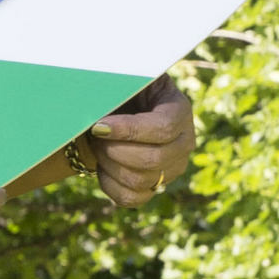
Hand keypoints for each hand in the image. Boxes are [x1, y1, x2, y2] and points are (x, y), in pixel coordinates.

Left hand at [75, 75, 195, 207]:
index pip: (163, 128)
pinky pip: (132, 199)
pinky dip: (110, 185)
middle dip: (114, 149)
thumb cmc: (121, 88)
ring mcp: (172, 168)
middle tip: (95, 133)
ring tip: (98, 145)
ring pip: (140, 181)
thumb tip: (99, 103)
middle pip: (152, 159)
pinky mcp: (155, 186)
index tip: (98, 125)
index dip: (129, 130)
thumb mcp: (124, 79)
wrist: (118, 108)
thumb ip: (118, 85)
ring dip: (109, 164)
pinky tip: (102, 166)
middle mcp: (184, 143)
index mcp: (180, 111)